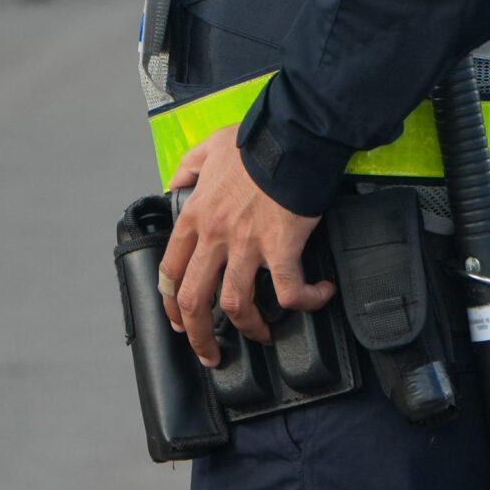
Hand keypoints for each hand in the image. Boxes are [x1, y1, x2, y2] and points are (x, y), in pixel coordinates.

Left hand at [157, 126, 333, 367]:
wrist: (291, 137)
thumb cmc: (254, 142)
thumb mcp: (209, 147)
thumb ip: (188, 166)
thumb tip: (175, 182)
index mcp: (196, 216)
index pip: (171, 270)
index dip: (172, 304)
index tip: (179, 321)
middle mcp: (215, 236)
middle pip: (193, 299)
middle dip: (198, 335)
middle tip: (210, 352)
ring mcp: (247, 245)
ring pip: (236, 305)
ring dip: (249, 328)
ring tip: (262, 336)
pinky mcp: (282, 249)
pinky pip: (290, 291)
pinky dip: (306, 301)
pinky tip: (318, 296)